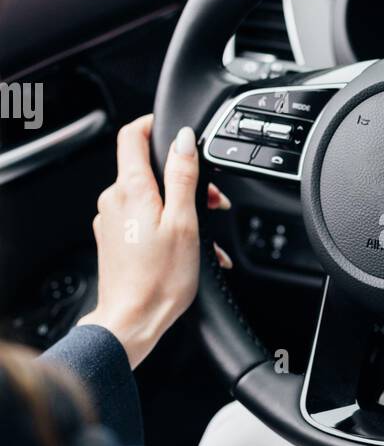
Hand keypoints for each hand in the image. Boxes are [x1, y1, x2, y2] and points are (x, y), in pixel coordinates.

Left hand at [77, 115, 231, 368]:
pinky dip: (166, 226)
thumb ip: (183, 175)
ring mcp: (111, 220)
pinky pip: (142, 220)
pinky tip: (188, 249)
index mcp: (130, 189)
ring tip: (205, 235)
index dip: (153, 124)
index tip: (175, 131)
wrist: (133, 321)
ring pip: (148, 196)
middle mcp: (114, 200)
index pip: (132, 134)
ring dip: (178, 207)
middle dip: (181, 178)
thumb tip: (184, 140)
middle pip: (147, 169)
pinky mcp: (113, 239)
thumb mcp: (184, 221)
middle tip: (210, 202)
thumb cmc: (160, 279)